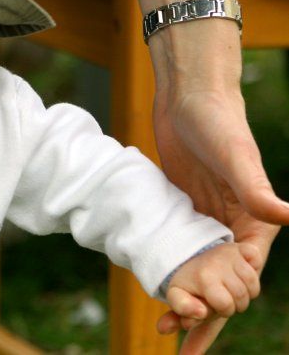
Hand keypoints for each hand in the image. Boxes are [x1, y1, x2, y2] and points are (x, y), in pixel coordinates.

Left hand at [153, 80, 280, 343]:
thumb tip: (288, 214)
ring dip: (187, 298)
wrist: (188, 98)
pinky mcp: (185, 211)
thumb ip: (255, 189)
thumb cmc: (218, 122)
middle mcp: (235, 227)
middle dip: (206, 312)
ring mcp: (208, 221)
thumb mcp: (235, 156)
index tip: (202, 317)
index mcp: (257, 223)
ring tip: (163, 326)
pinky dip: (172, 272)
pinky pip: (181, 251)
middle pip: (223, 282)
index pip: (245, 274)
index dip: (226, 299)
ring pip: (201, 272)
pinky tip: (154, 290)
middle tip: (173, 334)